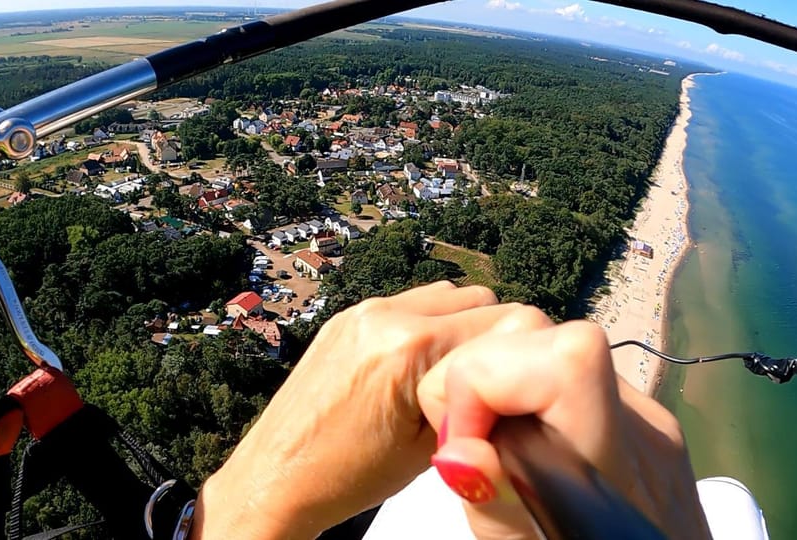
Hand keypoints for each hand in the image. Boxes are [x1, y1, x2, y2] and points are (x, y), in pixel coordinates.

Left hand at [193, 282, 546, 538]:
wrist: (278, 478)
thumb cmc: (348, 475)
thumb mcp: (431, 448)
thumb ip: (474, 398)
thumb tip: (509, 371)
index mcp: (409, 348)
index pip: (502, 321)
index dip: (518, 353)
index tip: (516, 379)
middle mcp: (384, 316)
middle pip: (478, 298)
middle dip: (491, 335)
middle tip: (485, 377)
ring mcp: (361, 311)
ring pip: (445, 294)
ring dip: (459, 323)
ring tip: (449, 371)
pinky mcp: (346, 317)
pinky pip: (407, 302)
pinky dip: (426, 323)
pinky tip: (418, 364)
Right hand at [417, 320, 711, 539]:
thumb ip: (496, 503)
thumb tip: (456, 448)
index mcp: (617, 466)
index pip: (564, 359)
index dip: (485, 380)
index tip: (464, 445)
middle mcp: (642, 425)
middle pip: (541, 332)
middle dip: (479, 375)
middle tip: (472, 447)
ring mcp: (649, 417)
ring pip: (552, 343)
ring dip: (501, 381)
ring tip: (497, 447)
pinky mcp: (646, 419)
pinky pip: (573, 375)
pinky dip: (530, 396)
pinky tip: (533, 448)